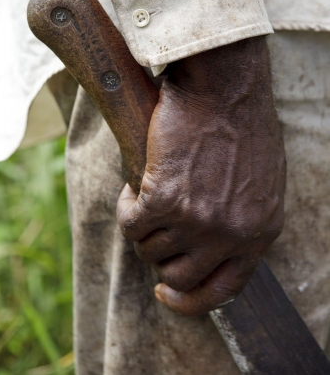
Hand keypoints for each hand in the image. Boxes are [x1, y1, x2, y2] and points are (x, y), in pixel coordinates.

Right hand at [117, 36, 285, 315]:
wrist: (224, 86)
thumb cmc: (242, 123)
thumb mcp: (260, 181)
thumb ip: (243, 217)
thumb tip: (213, 242)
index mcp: (260, 231)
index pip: (224, 290)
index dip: (190, 300)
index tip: (167, 292)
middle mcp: (229, 233)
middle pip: (178, 276)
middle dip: (161, 257)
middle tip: (155, 233)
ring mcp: (197, 220)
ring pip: (150, 251)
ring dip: (143, 228)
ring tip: (147, 199)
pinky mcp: (164, 199)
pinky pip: (130, 224)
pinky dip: (126, 207)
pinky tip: (134, 187)